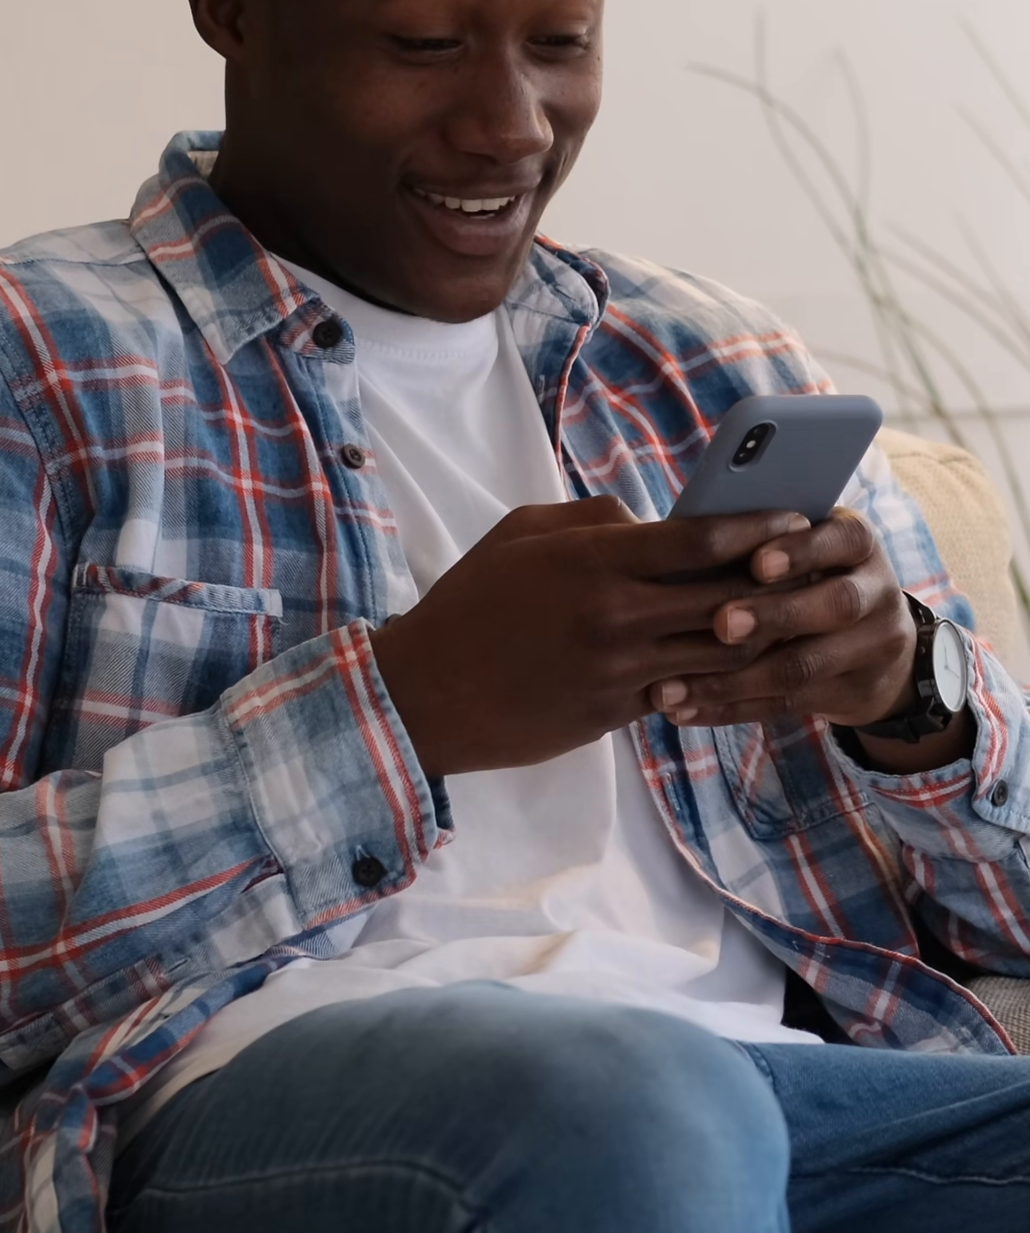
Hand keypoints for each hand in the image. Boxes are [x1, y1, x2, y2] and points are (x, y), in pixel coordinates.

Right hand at [370, 499, 820, 776]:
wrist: (427, 694)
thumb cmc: (471, 602)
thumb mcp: (521, 532)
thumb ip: (592, 518)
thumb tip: (650, 520)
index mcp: (595, 559)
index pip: (701, 540)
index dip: (756, 529)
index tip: (793, 520)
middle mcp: (616, 615)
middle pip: (727, 597)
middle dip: (774, 582)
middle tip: (806, 569)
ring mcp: (620, 670)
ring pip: (719, 652)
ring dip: (757, 636)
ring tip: (784, 618)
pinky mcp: (616, 714)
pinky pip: (686, 692)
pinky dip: (714, 677)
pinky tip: (734, 664)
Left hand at [650, 506, 918, 735]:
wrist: (877, 645)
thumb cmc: (809, 574)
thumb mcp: (805, 546)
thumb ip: (760, 538)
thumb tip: (679, 529)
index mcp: (859, 543)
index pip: (844, 539)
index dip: (803, 551)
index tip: (757, 563)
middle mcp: (876, 593)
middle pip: (836, 605)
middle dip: (775, 615)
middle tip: (721, 624)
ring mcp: (872, 648)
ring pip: (804, 667)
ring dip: (735, 679)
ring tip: (675, 686)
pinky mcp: (850, 695)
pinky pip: (787, 705)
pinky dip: (731, 708)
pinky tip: (685, 711)